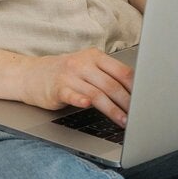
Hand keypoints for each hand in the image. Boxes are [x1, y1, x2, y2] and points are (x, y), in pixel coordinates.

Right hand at [13, 49, 134, 125]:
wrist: (30, 74)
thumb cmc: (64, 74)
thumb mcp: (86, 68)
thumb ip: (107, 76)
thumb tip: (135, 93)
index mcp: (95, 56)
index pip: (122, 71)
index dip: (137, 87)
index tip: (148, 101)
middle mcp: (83, 64)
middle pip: (112, 84)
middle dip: (128, 102)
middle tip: (139, 116)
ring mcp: (70, 75)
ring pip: (97, 93)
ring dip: (113, 109)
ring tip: (124, 121)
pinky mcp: (57, 88)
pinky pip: (72, 95)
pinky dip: (81, 100)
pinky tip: (88, 106)